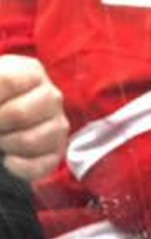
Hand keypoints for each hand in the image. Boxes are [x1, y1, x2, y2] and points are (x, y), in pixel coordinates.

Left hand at [0, 56, 67, 181]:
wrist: (6, 115)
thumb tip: (0, 115)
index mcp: (30, 72)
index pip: (8, 81)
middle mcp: (50, 96)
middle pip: (21, 113)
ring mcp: (57, 125)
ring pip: (33, 140)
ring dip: (7, 143)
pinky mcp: (56, 152)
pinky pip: (42, 165)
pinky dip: (20, 166)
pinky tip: (7, 160)